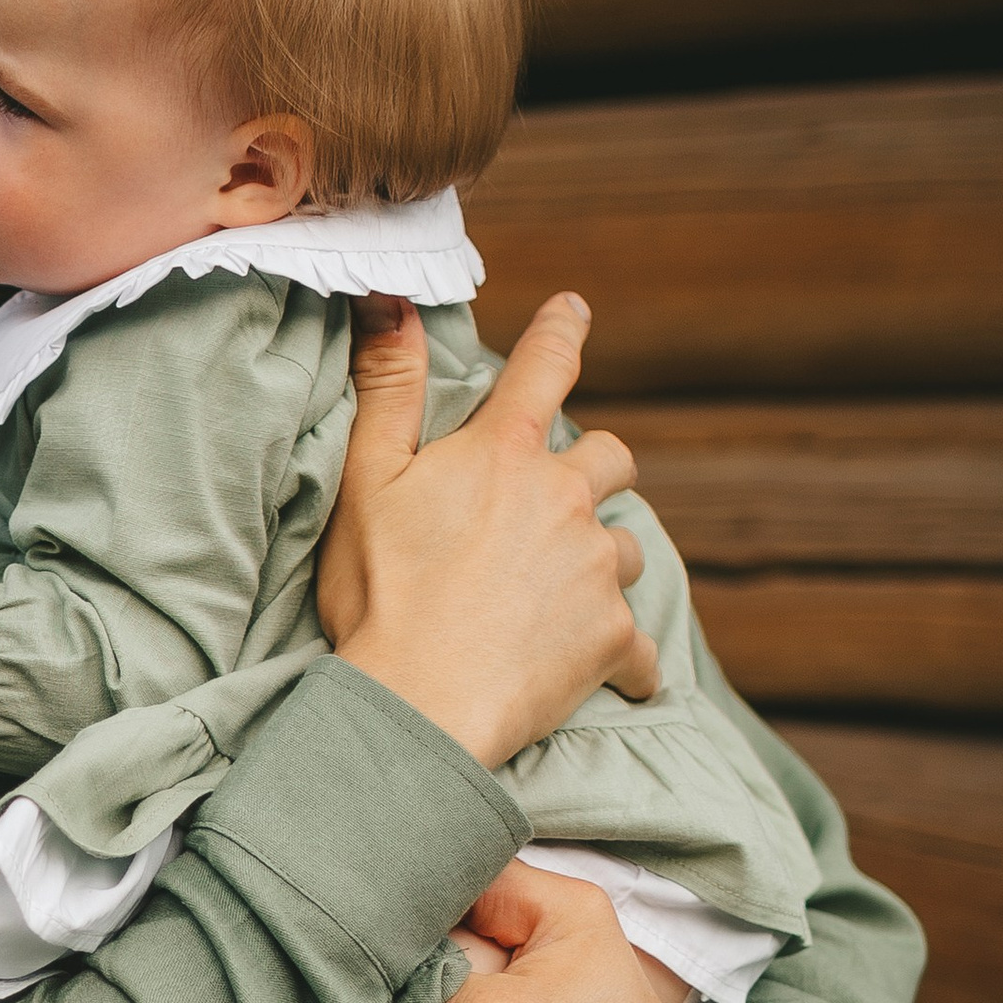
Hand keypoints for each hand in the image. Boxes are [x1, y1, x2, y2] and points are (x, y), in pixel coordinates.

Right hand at [318, 295, 660, 767]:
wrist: (418, 702)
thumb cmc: (381, 594)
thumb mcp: (366, 480)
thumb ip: (389, 387)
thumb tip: (393, 300)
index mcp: (506, 454)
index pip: (543, 368)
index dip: (561, 331)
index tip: (575, 309)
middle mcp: (565, 499)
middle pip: (612, 460)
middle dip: (594, 471)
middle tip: (556, 504)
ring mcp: (596, 568)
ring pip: (624, 549)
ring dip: (599, 564)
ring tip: (553, 600)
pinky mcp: (614, 636)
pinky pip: (636, 644)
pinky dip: (621, 656)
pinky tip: (597, 673)